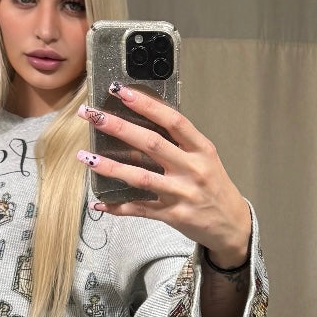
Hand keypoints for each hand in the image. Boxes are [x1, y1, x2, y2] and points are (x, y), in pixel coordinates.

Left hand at [78, 88, 251, 264]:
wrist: (232, 225)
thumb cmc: (214, 186)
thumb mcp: (205, 158)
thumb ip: (180, 142)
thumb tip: (144, 119)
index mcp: (201, 150)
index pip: (173, 120)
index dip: (146, 105)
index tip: (121, 91)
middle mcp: (192, 170)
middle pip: (151, 144)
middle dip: (118, 127)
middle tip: (91, 115)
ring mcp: (181, 194)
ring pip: (139, 177)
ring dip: (109, 166)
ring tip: (84, 157)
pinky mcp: (172, 215)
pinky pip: (139, 209)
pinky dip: (117, 206)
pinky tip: (98, 201)